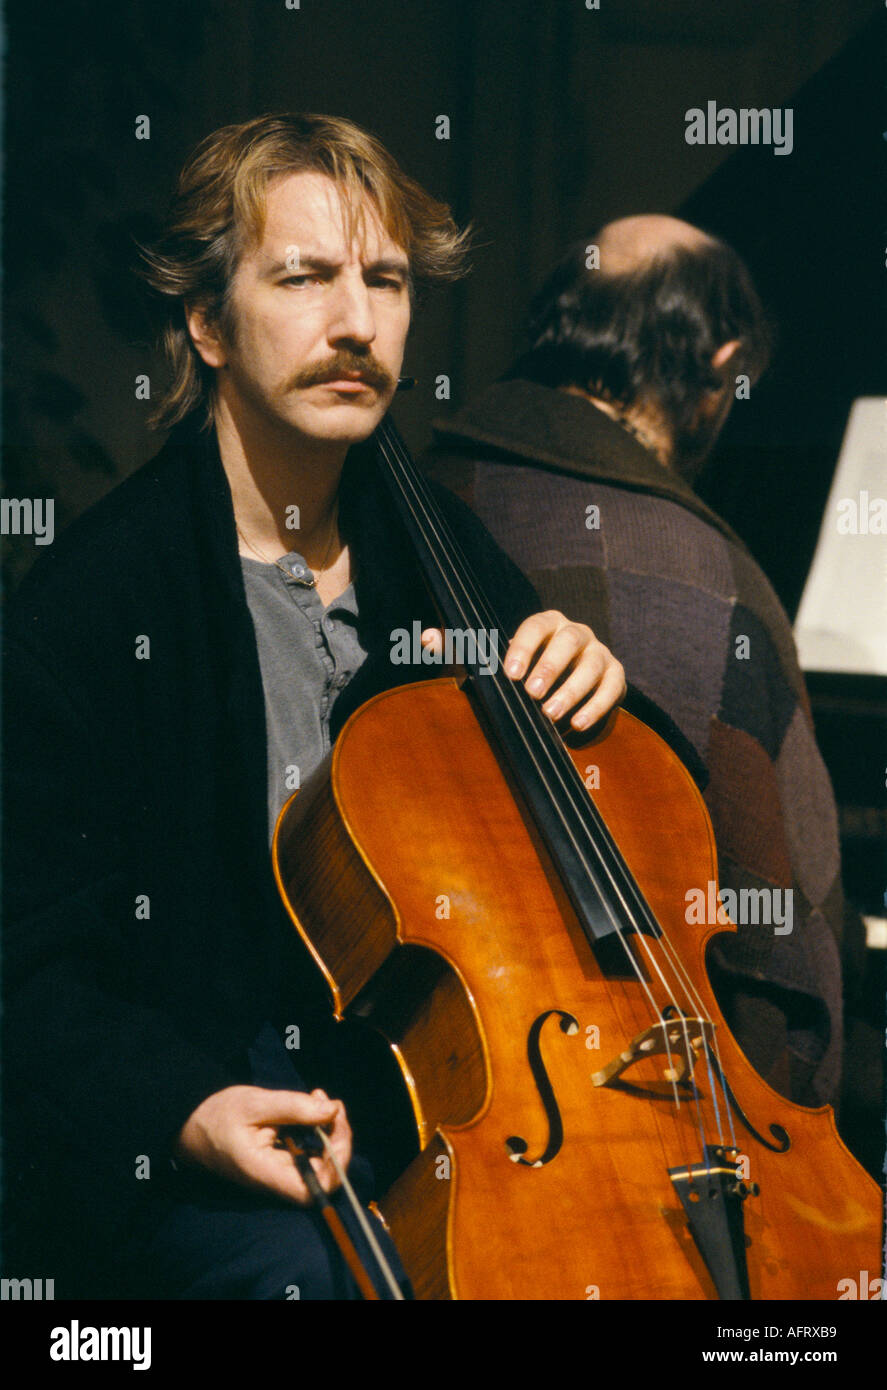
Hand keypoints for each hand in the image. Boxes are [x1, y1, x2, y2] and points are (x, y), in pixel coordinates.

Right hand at [174, 1085, 351, 1205]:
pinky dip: (315, 1129)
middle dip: (337, 1136)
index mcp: (267, 1174)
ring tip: (318, 1097)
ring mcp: (279, 1173)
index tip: (335, 1123)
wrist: (189, 1125)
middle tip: (330, 1102)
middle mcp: (276, 1181)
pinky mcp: (279, 1162)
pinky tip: (310, 1104)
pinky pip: (307, 1152)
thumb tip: (332, 1110)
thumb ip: (294, 1107)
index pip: (316, 1189)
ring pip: (319, 1161)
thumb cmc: (216, 1116)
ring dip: (328, 1129)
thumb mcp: (254, 1104)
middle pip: (324, 1174)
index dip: (337, 1162)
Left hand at [421, 610, 624, 730]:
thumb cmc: (519, 670)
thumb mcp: (489, 660)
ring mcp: (599, 653)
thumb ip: (459, 648)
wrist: (562, 686)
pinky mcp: (615, 677)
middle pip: (569, 641)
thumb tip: (426, 638)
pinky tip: (577, 724)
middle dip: (551, 666)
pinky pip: (612, 688)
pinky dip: (597, 706)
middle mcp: (576, 633)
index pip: (536, 625)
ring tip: (552, 715)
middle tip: (532, 693)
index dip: (524, 646)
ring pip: (594, 664)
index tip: (510, 672)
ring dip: (573, 690)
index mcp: (546, 623)